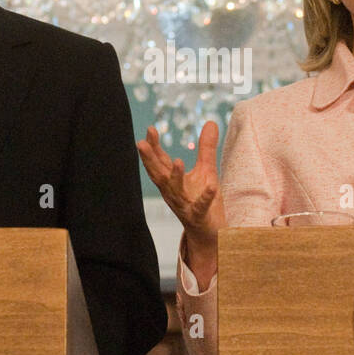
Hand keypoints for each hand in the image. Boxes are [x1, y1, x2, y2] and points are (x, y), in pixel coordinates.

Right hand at [136, 122, 226, 245]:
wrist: (209, 233)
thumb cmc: (203, 200)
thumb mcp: (206, 170)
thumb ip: (206, 148)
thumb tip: (211, 122)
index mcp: (172, 181)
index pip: (160, 161)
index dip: (153, 146)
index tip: (150, 130)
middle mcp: (173, 192)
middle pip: (159, 174)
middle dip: (150, 159)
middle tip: (141, 143)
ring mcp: (185, 205)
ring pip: (176, 191)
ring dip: (175, 177)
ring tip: (179, 161)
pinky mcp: (199, 216)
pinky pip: (201, 207)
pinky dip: (205, 197)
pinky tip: (212, 187)